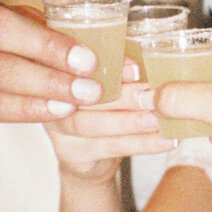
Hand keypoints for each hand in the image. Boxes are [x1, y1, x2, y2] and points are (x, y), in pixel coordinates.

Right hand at [46, 70, 175, 182]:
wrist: (90, 154)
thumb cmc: (104, 103)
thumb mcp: (108, 77)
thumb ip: (118, 65)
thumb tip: (153, 57)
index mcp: (55, 66)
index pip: (73, 63)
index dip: (105, 66)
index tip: (135, 69)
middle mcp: (47, 96)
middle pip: (79, 95)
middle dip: (120, 95)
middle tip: (151, 94)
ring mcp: (57, 128)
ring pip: (90, 125)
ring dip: (128, 122)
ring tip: (157, 119)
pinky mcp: (71, 154)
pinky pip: (107, 148)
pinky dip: (140, 144)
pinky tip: (164, 140)